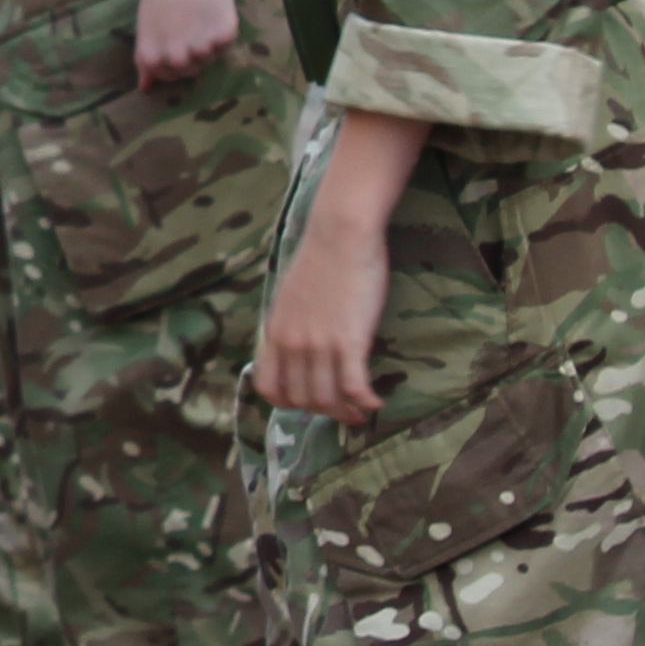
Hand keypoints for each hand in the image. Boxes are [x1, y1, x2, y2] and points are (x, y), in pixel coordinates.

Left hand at [134, 0, 241, 88]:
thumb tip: (145, 89)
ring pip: (208, 58)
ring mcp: (201, 49)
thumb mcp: (145, 26)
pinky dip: (221, 31)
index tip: (172, 38)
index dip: (170, 59)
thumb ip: (145, 59)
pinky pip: (225, 45)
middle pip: (189, 71)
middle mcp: (177, 58)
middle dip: (190, 53)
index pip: (166, 77)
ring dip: (206, 42)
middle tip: (186, 25)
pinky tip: (211, 11)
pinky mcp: (224, 37)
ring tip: (197, 15)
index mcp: (153, 58)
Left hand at [250, 209, 388, 423]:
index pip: (268, 388)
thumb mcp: (289, 297)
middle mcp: (292, 344)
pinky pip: (353, 386)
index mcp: (274, 333)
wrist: (340, 233)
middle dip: (323, 412)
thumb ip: (289, 325)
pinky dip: (365, 401)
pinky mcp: (348, 339)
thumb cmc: (321, 259)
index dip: (288, 404)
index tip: (308, 403)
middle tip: (344, 411)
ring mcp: (319, 343)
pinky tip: (376, 402)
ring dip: (346, 412)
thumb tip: (295, 347)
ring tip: (361, 410)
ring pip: (326, 399)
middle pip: (301, 400)